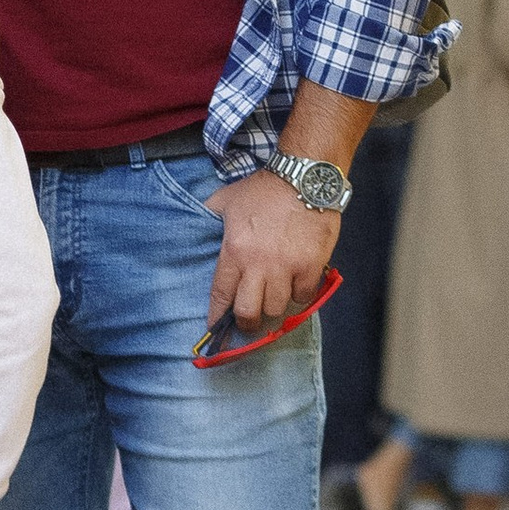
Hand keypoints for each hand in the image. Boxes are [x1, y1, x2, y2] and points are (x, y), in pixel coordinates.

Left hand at [205, 165, 339, 334]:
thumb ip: (210, 216)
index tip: (215, 329)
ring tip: (272, 301)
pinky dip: (298, 295)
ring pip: (277, 308)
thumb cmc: (263, 190)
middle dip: (247, 323)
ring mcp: (286, 268)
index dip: (217, 316)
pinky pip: (303, 296)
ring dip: (274, 307)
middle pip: (249, 312)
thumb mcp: (226, 199)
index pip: (221, 294)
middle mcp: (258, 264)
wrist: (304, 179)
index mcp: (234, 250)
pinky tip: (295, 285)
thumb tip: (197, 225)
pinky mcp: (311, 267)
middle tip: (249, 323)